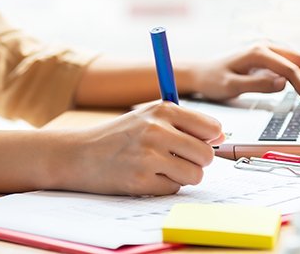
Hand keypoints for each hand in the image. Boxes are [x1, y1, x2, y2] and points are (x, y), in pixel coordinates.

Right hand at [56, 102, 224, 195]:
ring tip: (162, 168)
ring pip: (195, 175)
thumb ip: (184, 123)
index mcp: (162, 109)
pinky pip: (174, 189)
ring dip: (182, 176)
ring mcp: (148, 156)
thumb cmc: (117, 136)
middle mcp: (156, 130)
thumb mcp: (148, 117)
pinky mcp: (141, 181)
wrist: (78, 154)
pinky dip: (164, 186)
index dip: (208, 139)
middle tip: (176, 159)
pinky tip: (146, 176)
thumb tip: (220, 135)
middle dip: (196, 161)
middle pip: (206, 154)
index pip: (211, 127)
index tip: (197, 143)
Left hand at [182, 41, 299, 109]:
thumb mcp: (229, 86)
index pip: (290, 68)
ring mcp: (271, 51)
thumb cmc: (212, 79)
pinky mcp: (272, 59)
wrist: (200, 73)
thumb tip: (283, 83)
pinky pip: (297, 65)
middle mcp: (267, 46)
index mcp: (258, 51)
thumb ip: (256, 84)